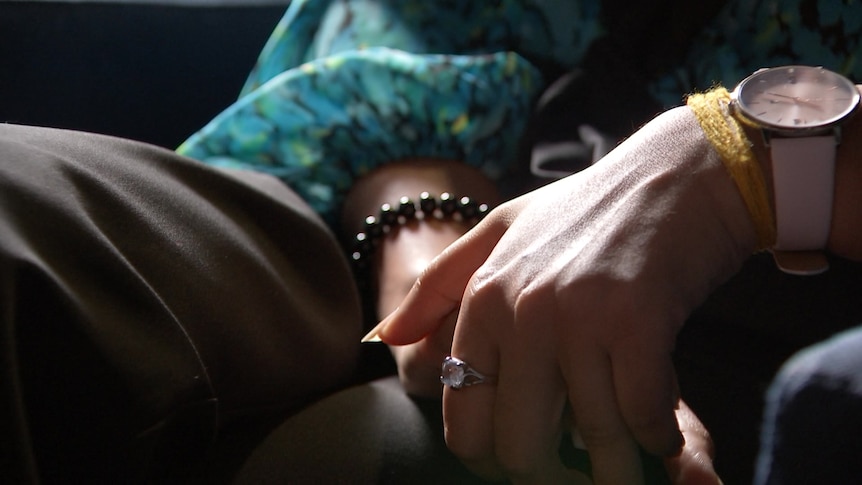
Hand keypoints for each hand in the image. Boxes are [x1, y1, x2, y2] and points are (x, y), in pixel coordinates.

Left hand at [374, 106, 755, 482]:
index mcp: (482, 300)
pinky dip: (658, 435)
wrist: (679, 174)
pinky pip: (643, 417)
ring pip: (593, 438)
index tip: (528, 460)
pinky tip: (660, 427)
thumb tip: (384, 337)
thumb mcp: (500, 231)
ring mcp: (577, 318)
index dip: (494, 459)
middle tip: (581, 464)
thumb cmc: (590, 210)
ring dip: (618, 460)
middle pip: (520, 447)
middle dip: (553, 471)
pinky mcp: (636, 324)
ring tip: (632, 447)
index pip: (465, 420)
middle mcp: (520, 312)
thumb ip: (438, 287)